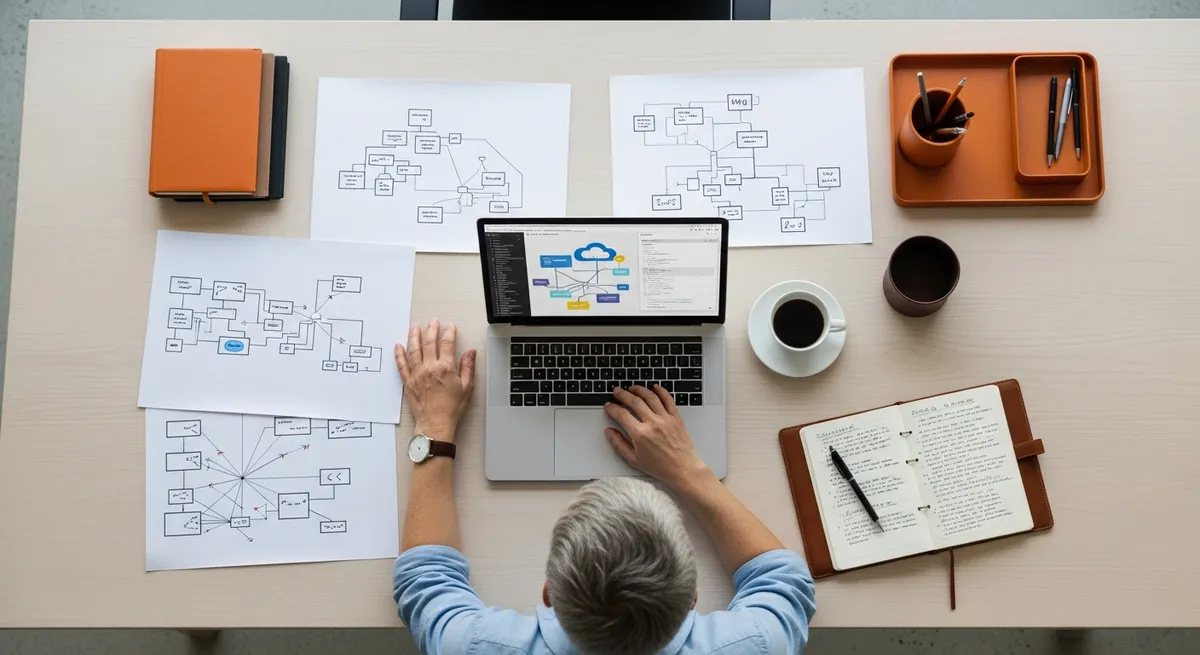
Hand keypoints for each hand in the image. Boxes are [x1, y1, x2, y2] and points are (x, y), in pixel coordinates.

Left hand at [394, 319, 475, 440]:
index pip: (447, 343)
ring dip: (414, 337)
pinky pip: (402, 365)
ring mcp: (417, 374)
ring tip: (415, 328)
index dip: (449, 332)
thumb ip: (468, 367)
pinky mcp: (408, 382)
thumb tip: (471, 353)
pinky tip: (398, 346)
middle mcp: (430, 368)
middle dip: (432, 329)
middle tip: (433, 322)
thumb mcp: (467, 387)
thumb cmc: (452, 409)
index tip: (450, 327)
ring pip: (414, 350)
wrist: (436, 424)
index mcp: (446, 368)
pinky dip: (399, 355)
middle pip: (429, 342)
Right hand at [603, 385, 709, 489]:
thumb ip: (619, 444)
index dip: (612, 408)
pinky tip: (655, 387)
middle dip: (623, 394)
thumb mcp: (634, 460)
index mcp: (640, 435)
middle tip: (617, 391)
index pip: (622, 415)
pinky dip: (661, 391)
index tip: (608, 405)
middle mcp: (653, 424)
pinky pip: (668, 400)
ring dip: (639, 389)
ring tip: (632, 388)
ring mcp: (665, 419)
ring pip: (650, 397)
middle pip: (634, 402)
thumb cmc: (660, 467)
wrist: (682, 469)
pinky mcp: (676, 418)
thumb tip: (609, 432)